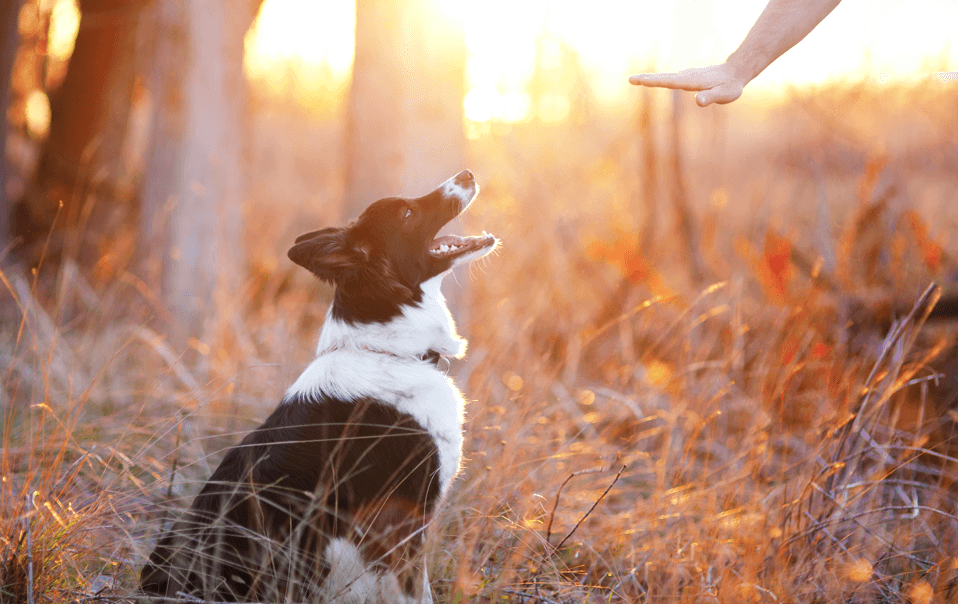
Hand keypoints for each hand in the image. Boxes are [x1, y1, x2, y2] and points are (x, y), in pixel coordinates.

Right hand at [629, 63, 745, 106]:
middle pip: (663, 78)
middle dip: (646, 79)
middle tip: (629, 79)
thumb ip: (711, 97)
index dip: (654, 82)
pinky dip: (658, 79)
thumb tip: (698, 101)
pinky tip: (652, 80)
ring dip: (649, 78)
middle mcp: (687, 77)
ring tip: (635, 80)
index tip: (640, 80)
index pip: (670, 82)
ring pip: (665, 77)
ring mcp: (686, 76)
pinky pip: (670, 79)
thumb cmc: (731, 86)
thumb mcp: (725, 94)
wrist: (736, 72)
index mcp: (692, 81)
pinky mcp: (687, 78)